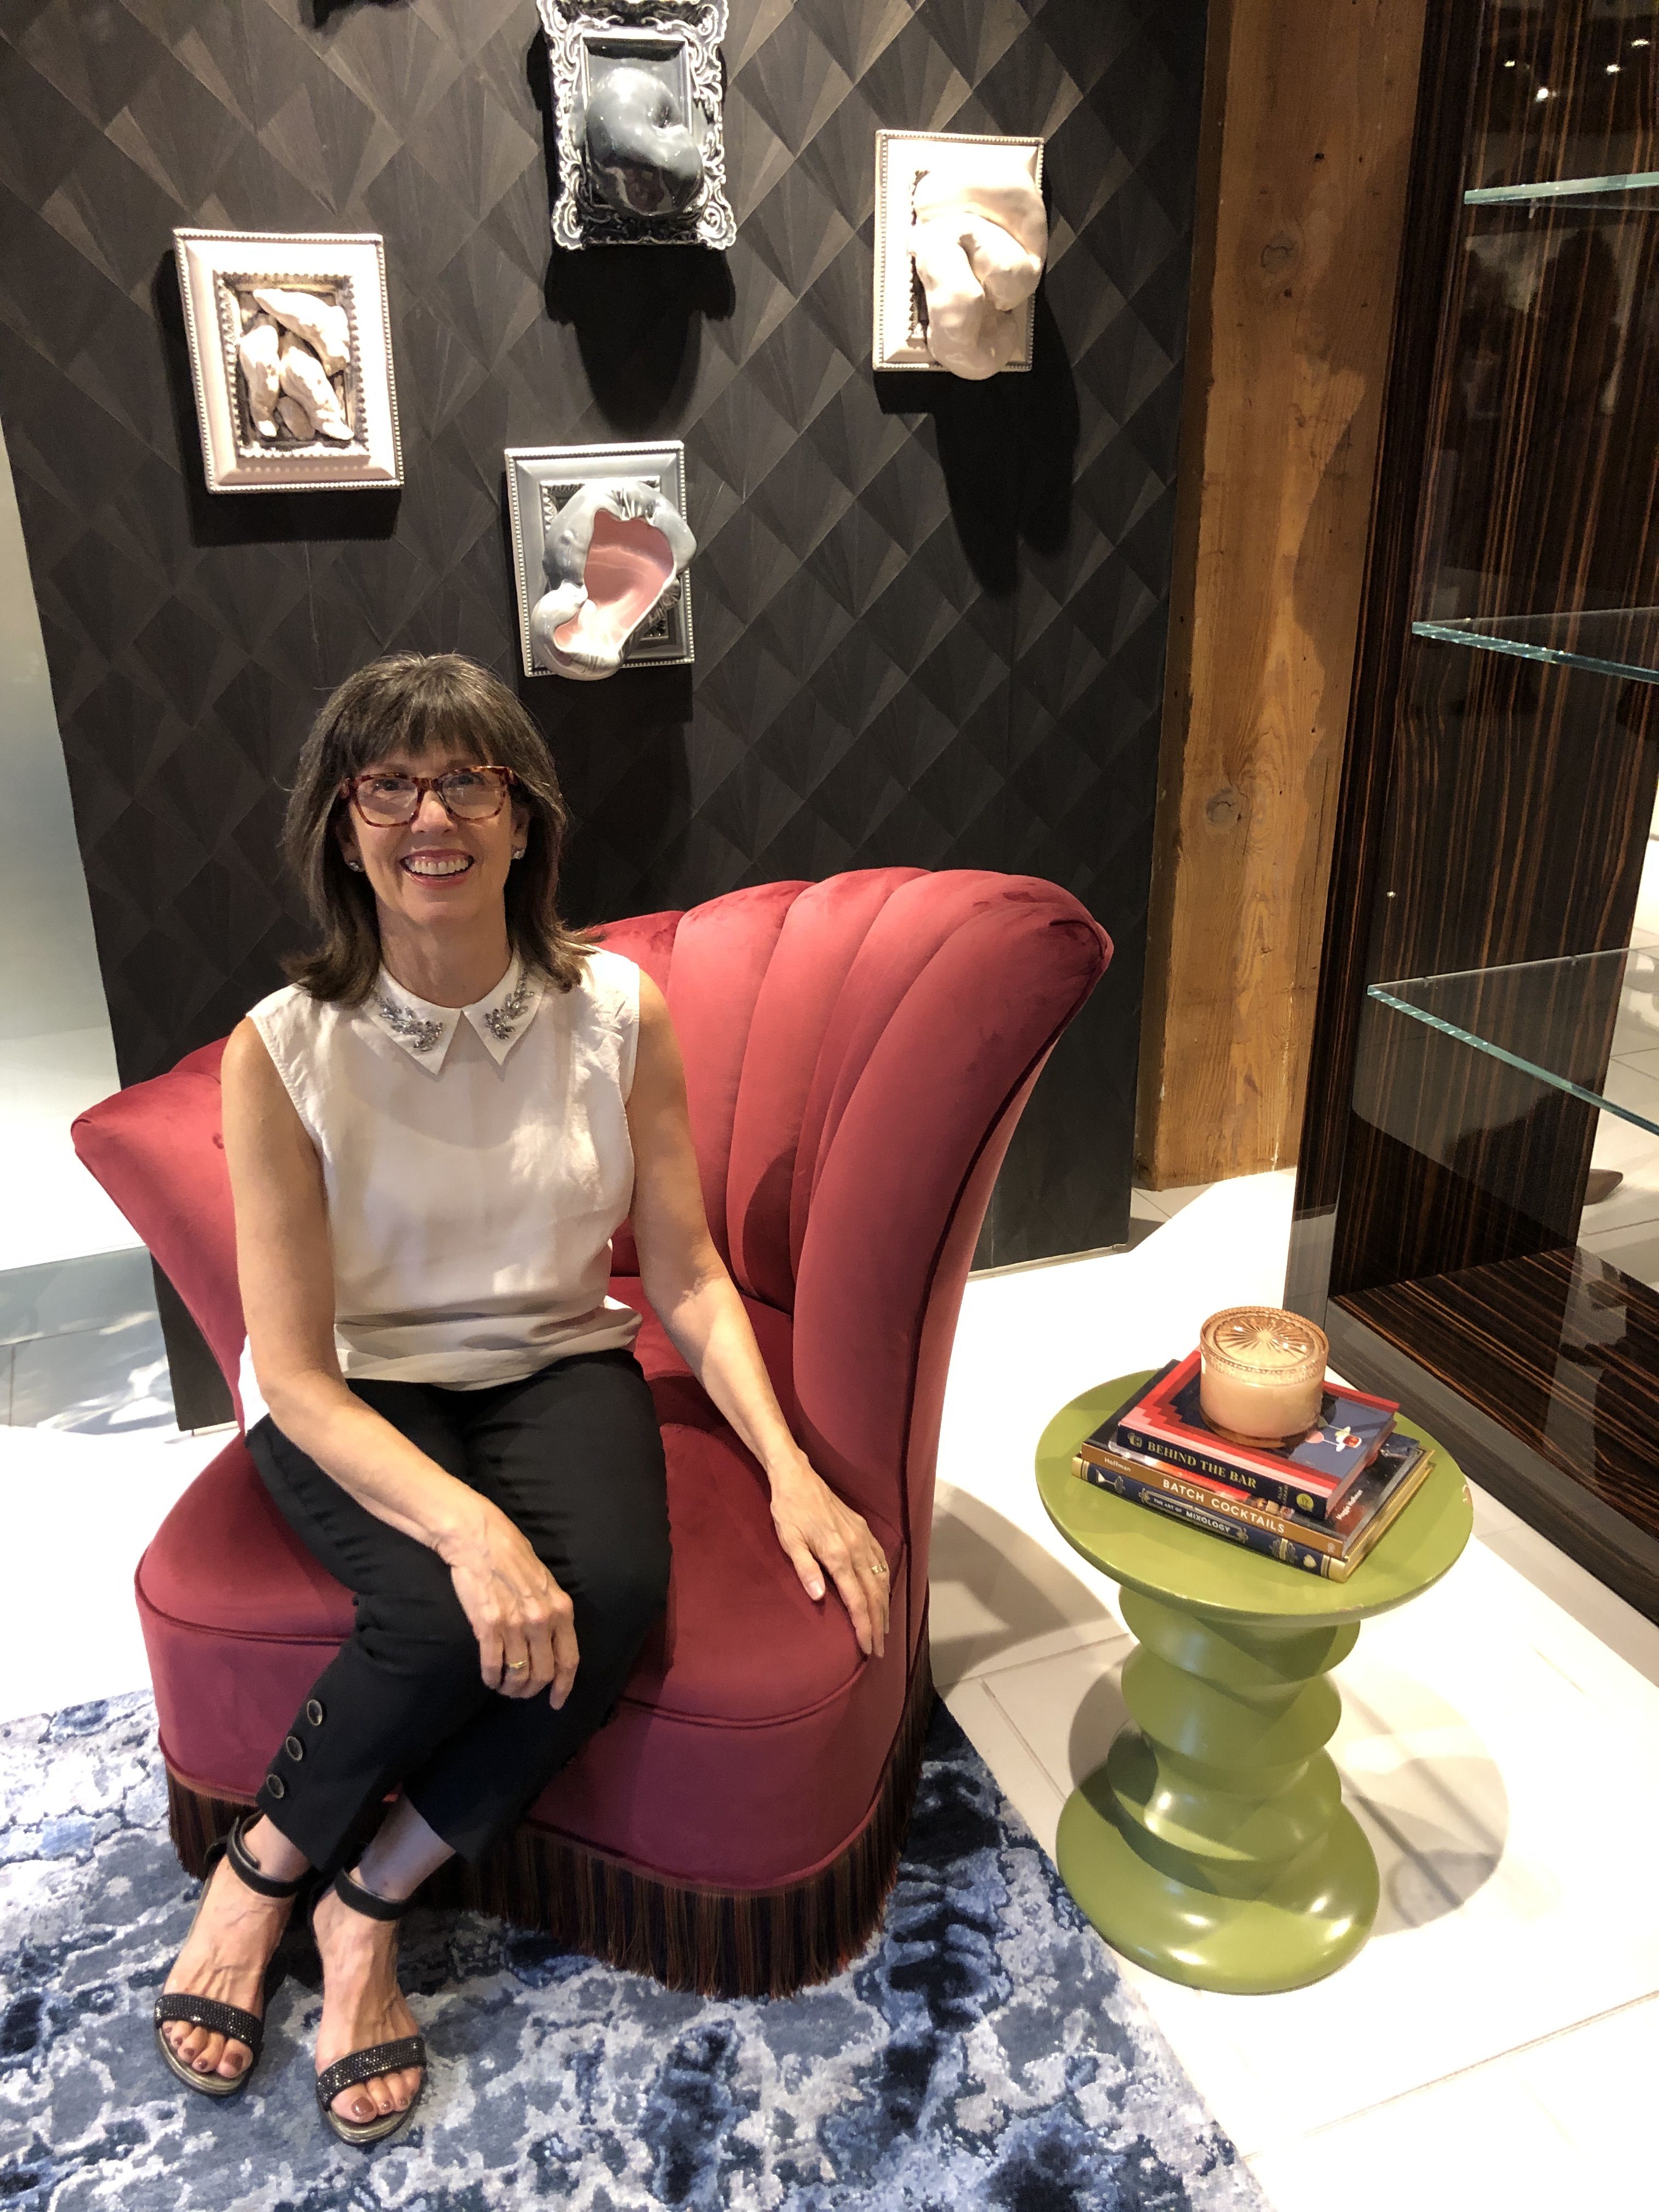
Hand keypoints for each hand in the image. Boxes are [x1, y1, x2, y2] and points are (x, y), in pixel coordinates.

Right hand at [439, 1502, 577, 1704]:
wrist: (479, 1539)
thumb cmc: (513, 1557)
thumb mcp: (546, 1582)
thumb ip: (552, 1612)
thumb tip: (553, 1643)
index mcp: (561, 1609)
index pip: (569, 1660)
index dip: (564, 1686)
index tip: (557, 1702)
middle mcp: (541, 1620)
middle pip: (543, 1673)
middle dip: (532, 1690)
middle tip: (521, 1693)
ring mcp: (514, 1624)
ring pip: (518, 1675)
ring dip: (511, 1688)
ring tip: (504, 1687)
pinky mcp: (487, 1626)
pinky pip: (493, 1666)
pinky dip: (492, 1679)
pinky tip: (490, 1679)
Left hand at [768, 1457, 889, 1658]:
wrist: (798, 1476)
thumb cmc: (789, 1511)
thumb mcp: (789, 1541)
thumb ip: (805, 1569)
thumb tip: (818, 1597)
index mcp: (837, 1555)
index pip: (857, 1600)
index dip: (864, 1627)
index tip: (868, 1648)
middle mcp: (856, 1549)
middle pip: (874, 1594)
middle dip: (878, 1624)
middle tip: (880, 1649)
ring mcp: (863, 1538)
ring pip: (882, 1579)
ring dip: (885, 1606)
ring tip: (885, 1628)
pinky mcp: (864, 1530)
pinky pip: (882, 1560)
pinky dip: (886, 1581)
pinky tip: (885, 1592)